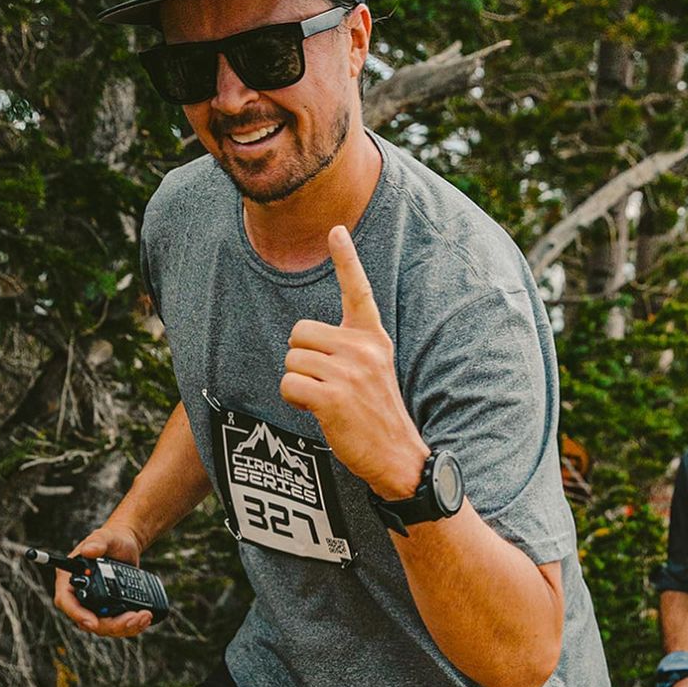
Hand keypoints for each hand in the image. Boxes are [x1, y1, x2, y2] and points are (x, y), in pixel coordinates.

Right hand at [53, 524, 151, 637]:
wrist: (127, 547)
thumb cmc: (111, 540)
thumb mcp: (105, 537)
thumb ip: (97, 542)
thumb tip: (89, 551)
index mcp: (70, 580)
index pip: (66, 602)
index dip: (77, 615)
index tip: (93, 622)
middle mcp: (80, 596)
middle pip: (89, 621)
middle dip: (112, 624)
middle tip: (134, 618)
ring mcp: (95, 605)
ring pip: (105, 626)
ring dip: (125, 627)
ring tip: (145, 616)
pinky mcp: (109, 610)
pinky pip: (117, 624)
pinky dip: (131, 625)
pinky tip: (145, 618)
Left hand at [280, 226, 427, 496]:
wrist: (398, 457)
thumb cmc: (376, 414)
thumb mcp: (374, 370)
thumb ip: (348, 347)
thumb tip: (303, 339)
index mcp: (374, 337)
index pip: (357, 290)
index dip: (346, 259)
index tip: (337, 229)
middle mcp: (363, 348)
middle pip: (299, 332)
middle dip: (301, 358)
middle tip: (326, 384)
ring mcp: (349, 372)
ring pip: (291, 359)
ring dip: (298, 383)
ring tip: (326, 401)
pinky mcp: (333, 397)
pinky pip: (288, 384)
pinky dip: (294, 400)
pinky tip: (317, 412)